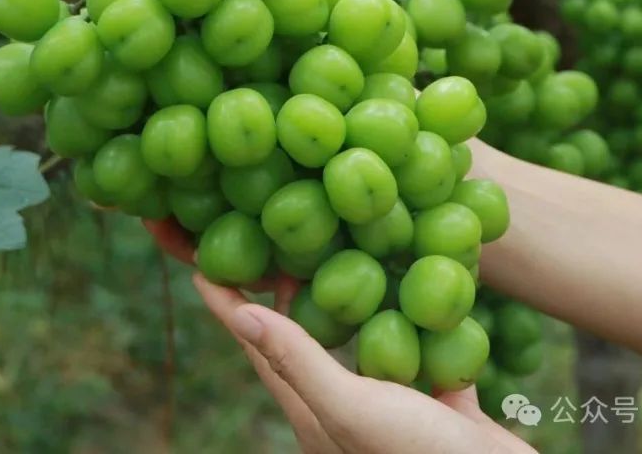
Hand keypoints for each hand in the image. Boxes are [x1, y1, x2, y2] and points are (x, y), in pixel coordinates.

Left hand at [144, 218, 534, 453]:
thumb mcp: (351, 408)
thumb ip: (300, 363)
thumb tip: (240, 313)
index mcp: (312, 408)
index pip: (257, 345)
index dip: (227, 302)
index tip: (203, 257)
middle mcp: (345, 401)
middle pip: (304, 334)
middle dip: (284, 287)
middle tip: (274, 234)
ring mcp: (393, 401)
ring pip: (363, 336)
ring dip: (350, 293)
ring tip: (341, 242)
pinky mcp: (439, 397)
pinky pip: (422, 343)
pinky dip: (419, 311)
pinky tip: (422, 273)